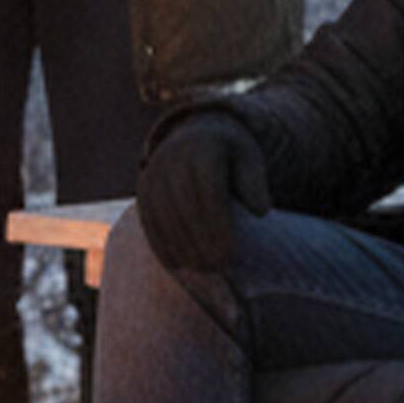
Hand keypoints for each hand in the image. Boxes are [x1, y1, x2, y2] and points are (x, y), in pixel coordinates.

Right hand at [133, 110, 271, 276]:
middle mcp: (173, 157)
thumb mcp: (249, 159)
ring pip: (163, 215)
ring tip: (200, 269)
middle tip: (216, 267)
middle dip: (199, 241)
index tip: (229, 253)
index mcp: (203, 147)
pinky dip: (160, 242)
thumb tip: (260, 210)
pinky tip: (175, 263)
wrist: (194, 133)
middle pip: (184, 206)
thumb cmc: (229, 155)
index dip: (217, 226)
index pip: (209, 191)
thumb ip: (255, 183)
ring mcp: (154, 171)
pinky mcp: (143, 186)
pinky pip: (148, 218)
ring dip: (180, 246)